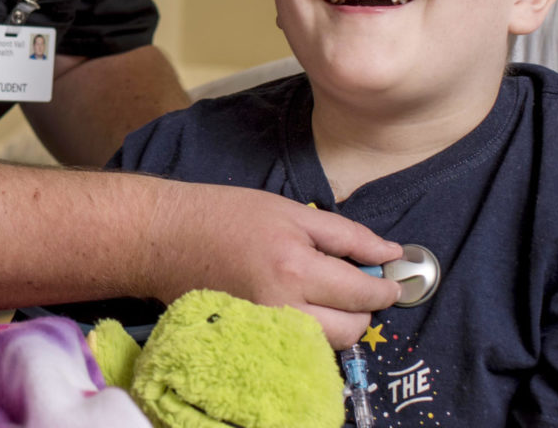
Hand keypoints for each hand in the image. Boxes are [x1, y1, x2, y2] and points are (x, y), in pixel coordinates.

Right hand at [144, 180, 401, 347]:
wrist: (165, 237)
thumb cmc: (225, 214)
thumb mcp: (289, 211)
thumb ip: (346, 234)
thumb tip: (391, 253)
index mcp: (295, 267)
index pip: (361, 292)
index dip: (385, 287)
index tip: (392, 280)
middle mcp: (283, 306)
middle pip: (350, 329)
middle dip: (364, 309)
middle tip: (358, 285)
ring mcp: (265, 328)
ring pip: (327, 344)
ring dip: (339, 323)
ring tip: (327, 293)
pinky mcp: (252, 338)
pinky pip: (300, 346)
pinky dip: (311, 330)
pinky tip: (302, 305)